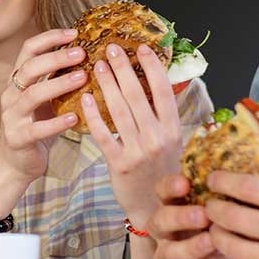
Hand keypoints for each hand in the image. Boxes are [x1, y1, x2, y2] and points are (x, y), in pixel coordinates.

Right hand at [0, 29, 86, 182]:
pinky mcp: (18, 138)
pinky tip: (75, 118)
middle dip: (56, 57)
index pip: (28, 49)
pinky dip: (57, 123)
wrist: (15, 163)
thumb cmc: (35, 126)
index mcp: (18, 81)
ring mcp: (12, 116)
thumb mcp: (45, 99)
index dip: (49, 38)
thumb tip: (88, 56)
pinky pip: (37, 129)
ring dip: (59, 84)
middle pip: (30, 68)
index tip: (74, 33)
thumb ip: (57, 79)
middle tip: (82, 53)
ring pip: (33, 95)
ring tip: (83, 78)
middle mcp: (11, 94)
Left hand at [81, 44, 180, 225]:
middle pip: (138, 95)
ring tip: (97, 65)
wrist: (155, 210)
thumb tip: (158, 82)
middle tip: (111, 47)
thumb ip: (164, 116)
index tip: (142, 48)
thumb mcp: (172, 143)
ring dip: (108, 85)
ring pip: (119, 110)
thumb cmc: (162, 172)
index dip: (153, 67)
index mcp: (173, 129)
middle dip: (124, 69)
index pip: (164, 91)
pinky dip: (93, 115)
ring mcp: (138, 151)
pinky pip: (104, 134)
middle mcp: (158, 138)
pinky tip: (85, 97)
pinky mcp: (118, 163)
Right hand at [148, 174, 256, 258]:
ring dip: (189, 246)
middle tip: (204, 214)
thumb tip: (247, 170)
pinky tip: (219, 256)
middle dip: (179, 217)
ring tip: (212, 240)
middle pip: (159, 220)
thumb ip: (230, 188)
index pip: (162, 190)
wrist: (240, 255)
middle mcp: (165, 227)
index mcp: (173, 203)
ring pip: (167, 252)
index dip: (170, 186)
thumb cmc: (232, 220)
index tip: (185, 182)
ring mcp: (168, 251)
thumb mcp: (231, 202)